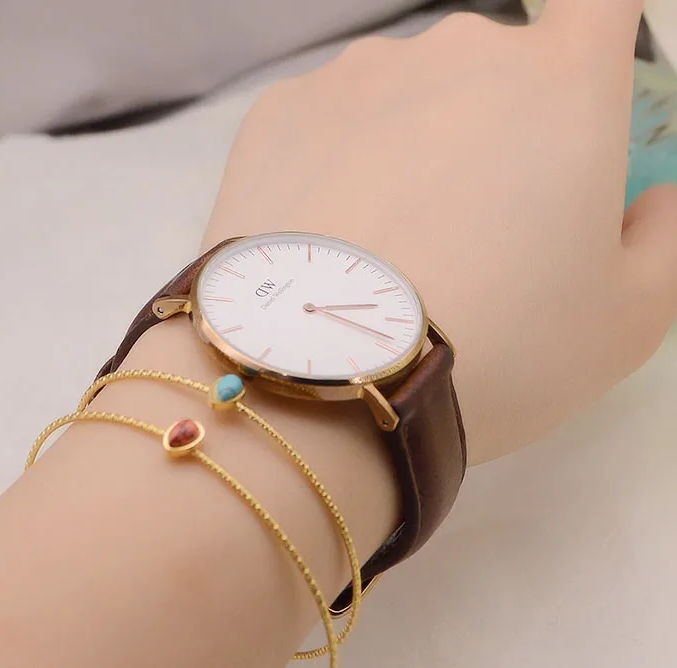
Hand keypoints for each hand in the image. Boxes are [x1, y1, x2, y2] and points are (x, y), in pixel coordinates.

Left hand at [203, 0, 676, 463]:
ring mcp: (355, 77)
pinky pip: (325, 128)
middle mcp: (457, 51)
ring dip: (404, 152)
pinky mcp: (277, 115)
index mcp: (560, 82)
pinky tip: (322, 243)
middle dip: (490, 132)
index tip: (566, 114)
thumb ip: (661, 241)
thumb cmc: (497, 352)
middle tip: (466, 232)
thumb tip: (653, 199)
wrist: (327, 382)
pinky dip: (331, 169)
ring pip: (401, 100)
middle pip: (490, 71)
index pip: (598, 7)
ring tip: (382, 250)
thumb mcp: (623, 321)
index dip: (590, 50)